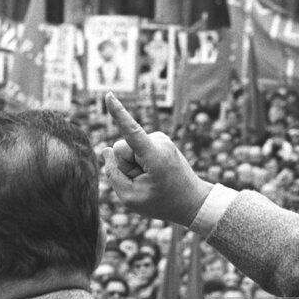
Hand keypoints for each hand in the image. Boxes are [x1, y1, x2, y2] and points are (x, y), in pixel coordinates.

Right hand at [103, 93, 212, 225]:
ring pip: (127, 149)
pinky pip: (135, 150)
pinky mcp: (158, 140)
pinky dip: (139, 163)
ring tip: (152, 179)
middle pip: (121, 148)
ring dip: (133, 167)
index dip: (118, 114)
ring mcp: (160, 138)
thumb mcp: (131, 198)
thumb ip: (113, 175)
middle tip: (145, 182)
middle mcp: (159, 141)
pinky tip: (154, 173)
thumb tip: (106, 151)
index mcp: (155, 156)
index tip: (109, 96)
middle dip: (126, 166)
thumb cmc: (163, 203)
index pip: (131, 131)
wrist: (192, 201)